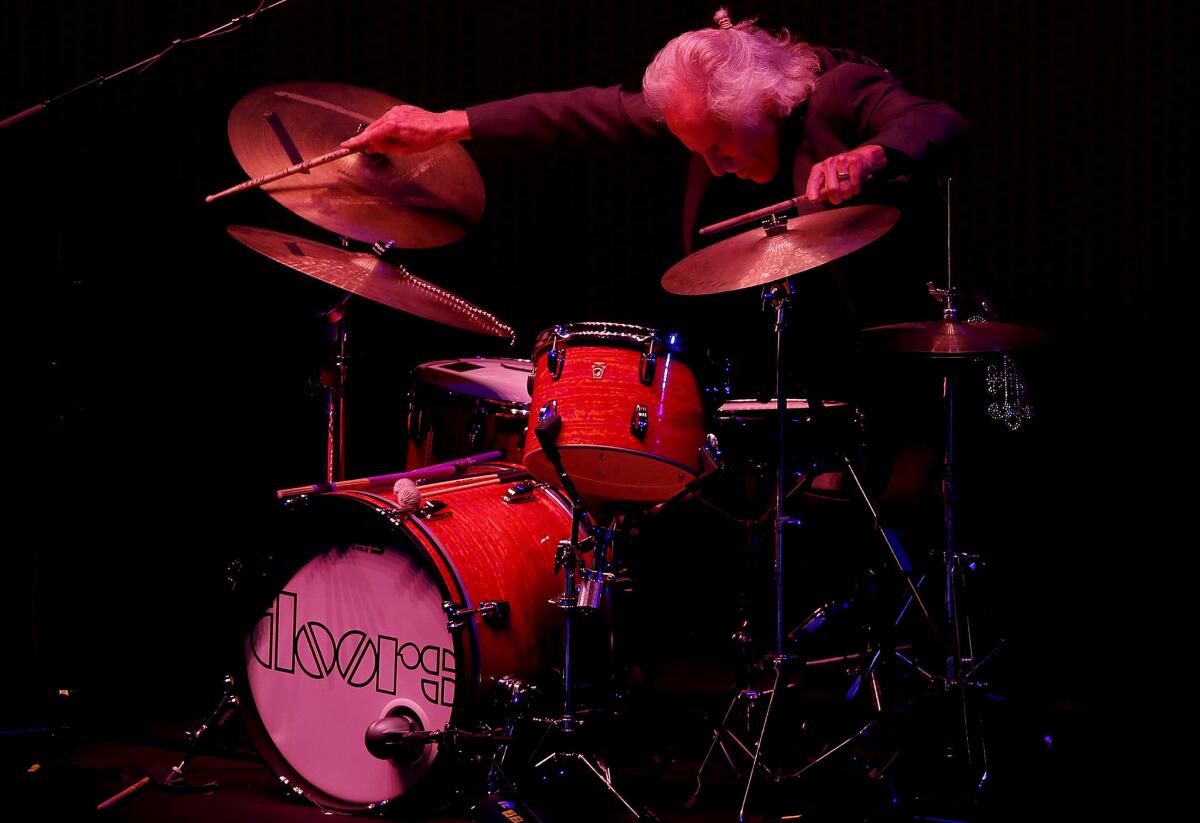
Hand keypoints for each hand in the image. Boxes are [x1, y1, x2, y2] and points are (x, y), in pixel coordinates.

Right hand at [340, 105, 469, 153]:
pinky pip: (388, 119)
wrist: (440, 125)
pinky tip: (393, 135)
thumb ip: (386, 148)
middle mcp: (392, 115)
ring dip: (378, 133)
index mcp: (392, 126)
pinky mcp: (400, 109)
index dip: (356, 141)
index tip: (346, 145)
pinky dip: (386, 127)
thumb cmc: (426, 139)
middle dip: (366, 139)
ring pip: (380, 124)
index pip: (369, 135)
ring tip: (383, 144)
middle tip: (362, 148)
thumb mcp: (405, 150)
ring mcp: (396, 111)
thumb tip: (371, 148)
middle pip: (372, 129)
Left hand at [805, 145, 886, 203]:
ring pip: (844, 188)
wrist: (861, 157)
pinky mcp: (855, 162)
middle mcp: (829, 163)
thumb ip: (821, 190)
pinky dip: (855, 190)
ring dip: (847, 195)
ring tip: (847, 191)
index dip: (813, 190)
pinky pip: (855, 184)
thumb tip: (810, 199)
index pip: (814, 180)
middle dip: (835, 198)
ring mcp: (842, 161)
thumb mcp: (828, 180)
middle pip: (831, 188)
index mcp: (819, 168)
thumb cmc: (841, 173)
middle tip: (838, 199)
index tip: (813, 199)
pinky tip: (855, 187)